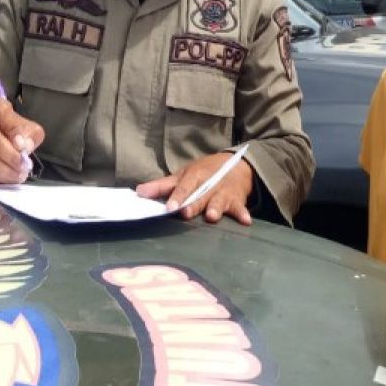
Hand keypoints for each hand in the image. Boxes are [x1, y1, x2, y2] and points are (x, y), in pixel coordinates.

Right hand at [0, 96, 44, 183]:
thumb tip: (25, 146)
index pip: (2, 113)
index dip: (14, 130)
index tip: (24, 145)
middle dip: (12, 156)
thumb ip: (28, 131)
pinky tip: (10, 177)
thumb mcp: (23, 123)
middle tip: (25, 165)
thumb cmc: (9, 127)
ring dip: (6, 170)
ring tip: (20, 174)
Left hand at [136, 152, 253, 225]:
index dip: (177, 196)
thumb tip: (138, 192)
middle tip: (186, 213)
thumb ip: (162, 186)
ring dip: (216, 208)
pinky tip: (246, 221)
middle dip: (194, 204)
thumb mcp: (183, 175)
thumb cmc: (203, 173)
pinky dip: (244, 214)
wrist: (235, 164)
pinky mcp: (237, 200)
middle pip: (200, 195)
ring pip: (219, 201)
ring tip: (212, 216)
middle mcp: (209, 184)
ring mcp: (224, 192)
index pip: (184, 186)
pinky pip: (240, 208)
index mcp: (195, 176)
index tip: (170, 207)